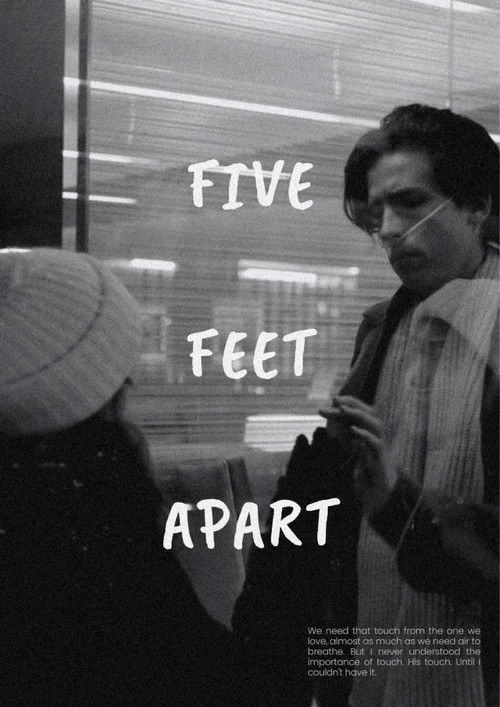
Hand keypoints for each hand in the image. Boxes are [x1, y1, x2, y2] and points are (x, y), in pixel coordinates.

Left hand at [320, 395, 389, 513]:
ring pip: (375, 424)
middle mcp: (376, 434)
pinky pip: (376, 443)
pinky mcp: (381, 458)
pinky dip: (365, 435)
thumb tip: (326, 419)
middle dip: (352, 404)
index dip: (349, 402)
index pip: (360, 410)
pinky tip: (353, 430)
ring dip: (359, 415)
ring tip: (343, 410)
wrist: (379, 490)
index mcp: (368, 430)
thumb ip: (340, 434)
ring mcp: (380, 445)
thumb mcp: (348, 448)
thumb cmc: (363, 468)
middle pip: (368, 412)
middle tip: (335, 400)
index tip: (333, 398)